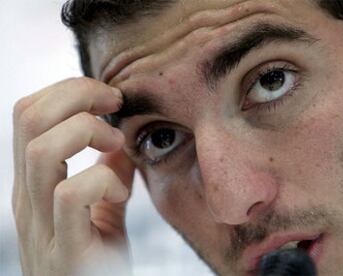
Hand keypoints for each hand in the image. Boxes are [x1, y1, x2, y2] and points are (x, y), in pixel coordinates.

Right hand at [12, 77, 135, 275]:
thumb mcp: (102, 209)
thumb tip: (119, 143)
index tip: (109, 98)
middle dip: (77, 94)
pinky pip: (69, 195)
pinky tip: (120, 196)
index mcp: (34, 183)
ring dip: (87, 133)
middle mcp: (27, 198)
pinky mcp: (63, 249)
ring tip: (116, 144)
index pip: (28, 113)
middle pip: (29, 118)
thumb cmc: (96, 260)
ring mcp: (40, 224)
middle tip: (114, 104)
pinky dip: (102, 182)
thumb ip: (108, 175)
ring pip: (42, 150)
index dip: (68, 90)